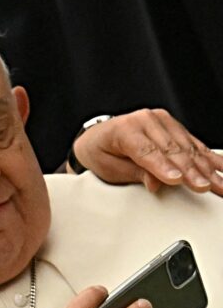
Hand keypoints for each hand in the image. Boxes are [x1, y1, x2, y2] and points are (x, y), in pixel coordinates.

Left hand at [69, 109, 222, 194]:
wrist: (96, 137)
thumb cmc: (100, 152)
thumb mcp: (108, 168)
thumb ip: (133, 174)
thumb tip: (156, 183)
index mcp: (125, 129)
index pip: (148, 152)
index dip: (164, 167)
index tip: (178, 180)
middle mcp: (146, 120)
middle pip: (173, 150)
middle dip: (191, 170)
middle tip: (204, 187)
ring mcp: (162, 121)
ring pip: (187, 147)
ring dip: (206, 167)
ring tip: (219, 184)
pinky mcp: (173, 126)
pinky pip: (193, 143)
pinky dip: (208, 157)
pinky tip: (222, 168)